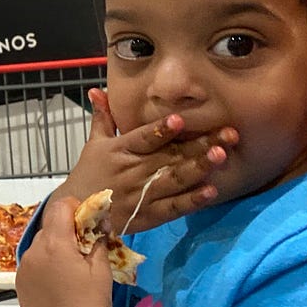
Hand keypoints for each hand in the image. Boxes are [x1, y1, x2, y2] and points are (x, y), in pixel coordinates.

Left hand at [17, 194, 140, 306]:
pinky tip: (59, 286)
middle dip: (66, 232)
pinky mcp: (20, 289)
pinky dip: (45, 268)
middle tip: (85, 248)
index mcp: (54, 243)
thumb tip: (99, 223)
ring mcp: (22, 272)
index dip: (76, 208)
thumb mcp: (102, 268)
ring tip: (72, 271)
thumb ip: (98, 240)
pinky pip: (32, 268)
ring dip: (54, 250)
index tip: (89, 220)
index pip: (60, 207)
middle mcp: (32, 253)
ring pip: (39, 248)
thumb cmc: (92, 304)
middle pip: (49, 228)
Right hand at [46, 88, 236, 234]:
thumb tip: (98, 90)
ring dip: (200, 167)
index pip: (143, 138)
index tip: (180, 120)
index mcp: (120, 150)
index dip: (161, 130)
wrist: (79, 214)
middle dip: (200, 144)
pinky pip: (174, 207)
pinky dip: (192, 200)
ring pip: (176, 179)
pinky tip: (211, 191)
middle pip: (170, 156)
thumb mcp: (93, 144)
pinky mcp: (150, 216)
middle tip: (228, 132)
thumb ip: (103, 117)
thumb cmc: (89, 174)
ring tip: (222, 155)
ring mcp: (144, 195)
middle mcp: (134, 171)